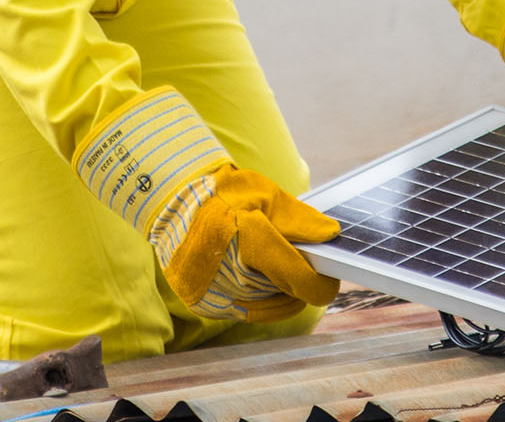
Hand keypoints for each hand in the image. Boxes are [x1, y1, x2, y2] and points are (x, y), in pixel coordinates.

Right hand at [74, 87, 339, 322]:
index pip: (300, 282)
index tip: (330, 279)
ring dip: (275, 289)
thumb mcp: (267, 195)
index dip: (322, 284)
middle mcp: (230, 275)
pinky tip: (246, 270)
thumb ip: (301, 221)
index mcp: (250, 242)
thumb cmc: (224, 194)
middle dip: (295, 278)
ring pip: (267, 306)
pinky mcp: (202, 305)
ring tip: (263, 258)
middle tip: (293, 256)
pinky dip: (253, 295)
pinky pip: (244, 310)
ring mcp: (213, 295)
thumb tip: (332, 236)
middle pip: (286, 294)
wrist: (172, 202)